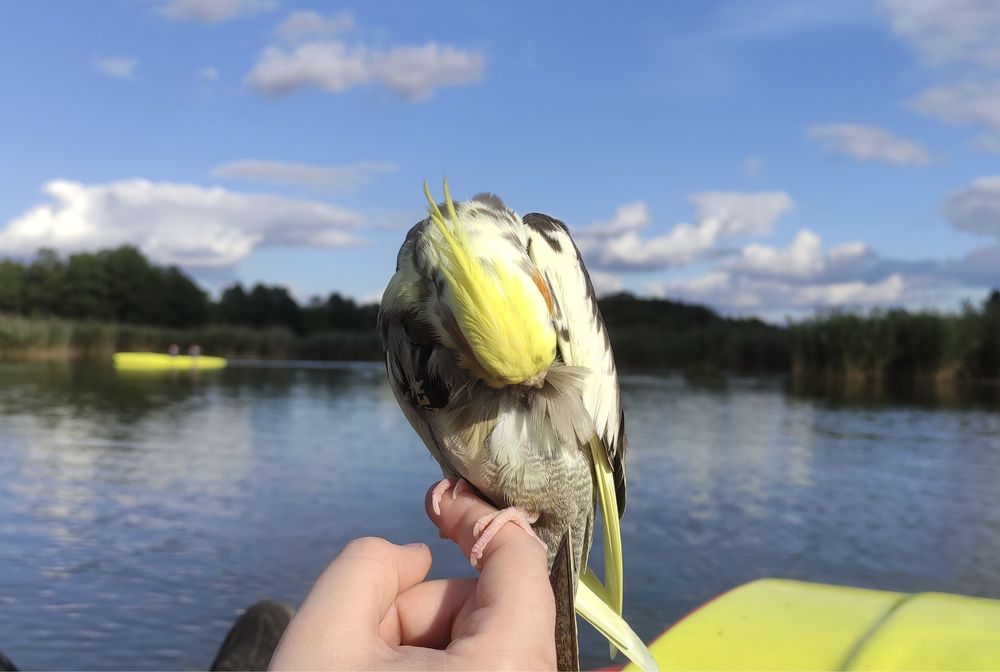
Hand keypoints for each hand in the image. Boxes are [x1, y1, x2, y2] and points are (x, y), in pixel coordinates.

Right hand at [269, 484, 555, 669]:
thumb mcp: (324, 636)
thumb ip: (370, 563)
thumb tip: (414, 557)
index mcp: (505, 666)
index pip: (518, 558)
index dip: (473, 515)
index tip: (437, 501)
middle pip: (490, 602)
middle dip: (423, 603)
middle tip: (363, 640)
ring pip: (481, 638)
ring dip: (422, 639)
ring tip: (366, 670)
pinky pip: (482, 664)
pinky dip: (436, 663)